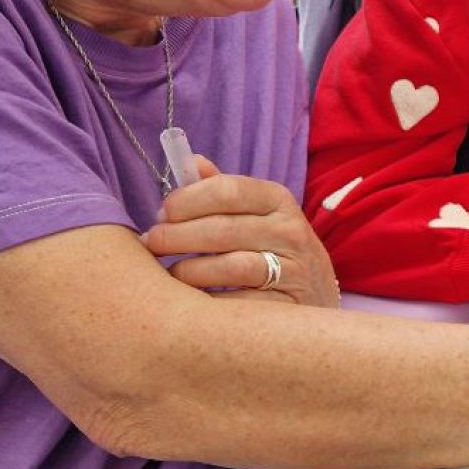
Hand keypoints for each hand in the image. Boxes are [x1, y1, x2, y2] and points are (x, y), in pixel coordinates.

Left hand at [141, 156, 340, 308]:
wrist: (316, 295)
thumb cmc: (272, 248)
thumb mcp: (258, 213)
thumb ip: (223, 190)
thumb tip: (190, 161)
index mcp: (277, 199)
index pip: (227, 190)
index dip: (186, 200)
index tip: (161, 213)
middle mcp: (289, 231)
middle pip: (221, 229)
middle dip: (175, 236)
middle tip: (152, 244)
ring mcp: (293, 270)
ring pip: (230, 267)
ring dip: (188, 271)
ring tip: (170, 275)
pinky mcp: (288, 306)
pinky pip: (239, 306)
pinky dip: (209, 304)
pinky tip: (193, 302)